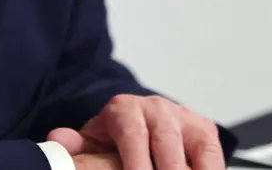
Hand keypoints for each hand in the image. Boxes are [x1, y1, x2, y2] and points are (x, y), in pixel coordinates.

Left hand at [46, 95, 223, 169]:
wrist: (139, 121)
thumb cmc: (114, 137)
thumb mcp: (92, 141)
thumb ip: (75, 144)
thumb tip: (58, 140)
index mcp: (124, 109)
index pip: (132, 135)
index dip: (136, 162)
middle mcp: (156, 109)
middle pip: (166, 146)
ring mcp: (183, 118)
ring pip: (195, 151)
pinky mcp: (205, 132)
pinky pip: (213, 157)